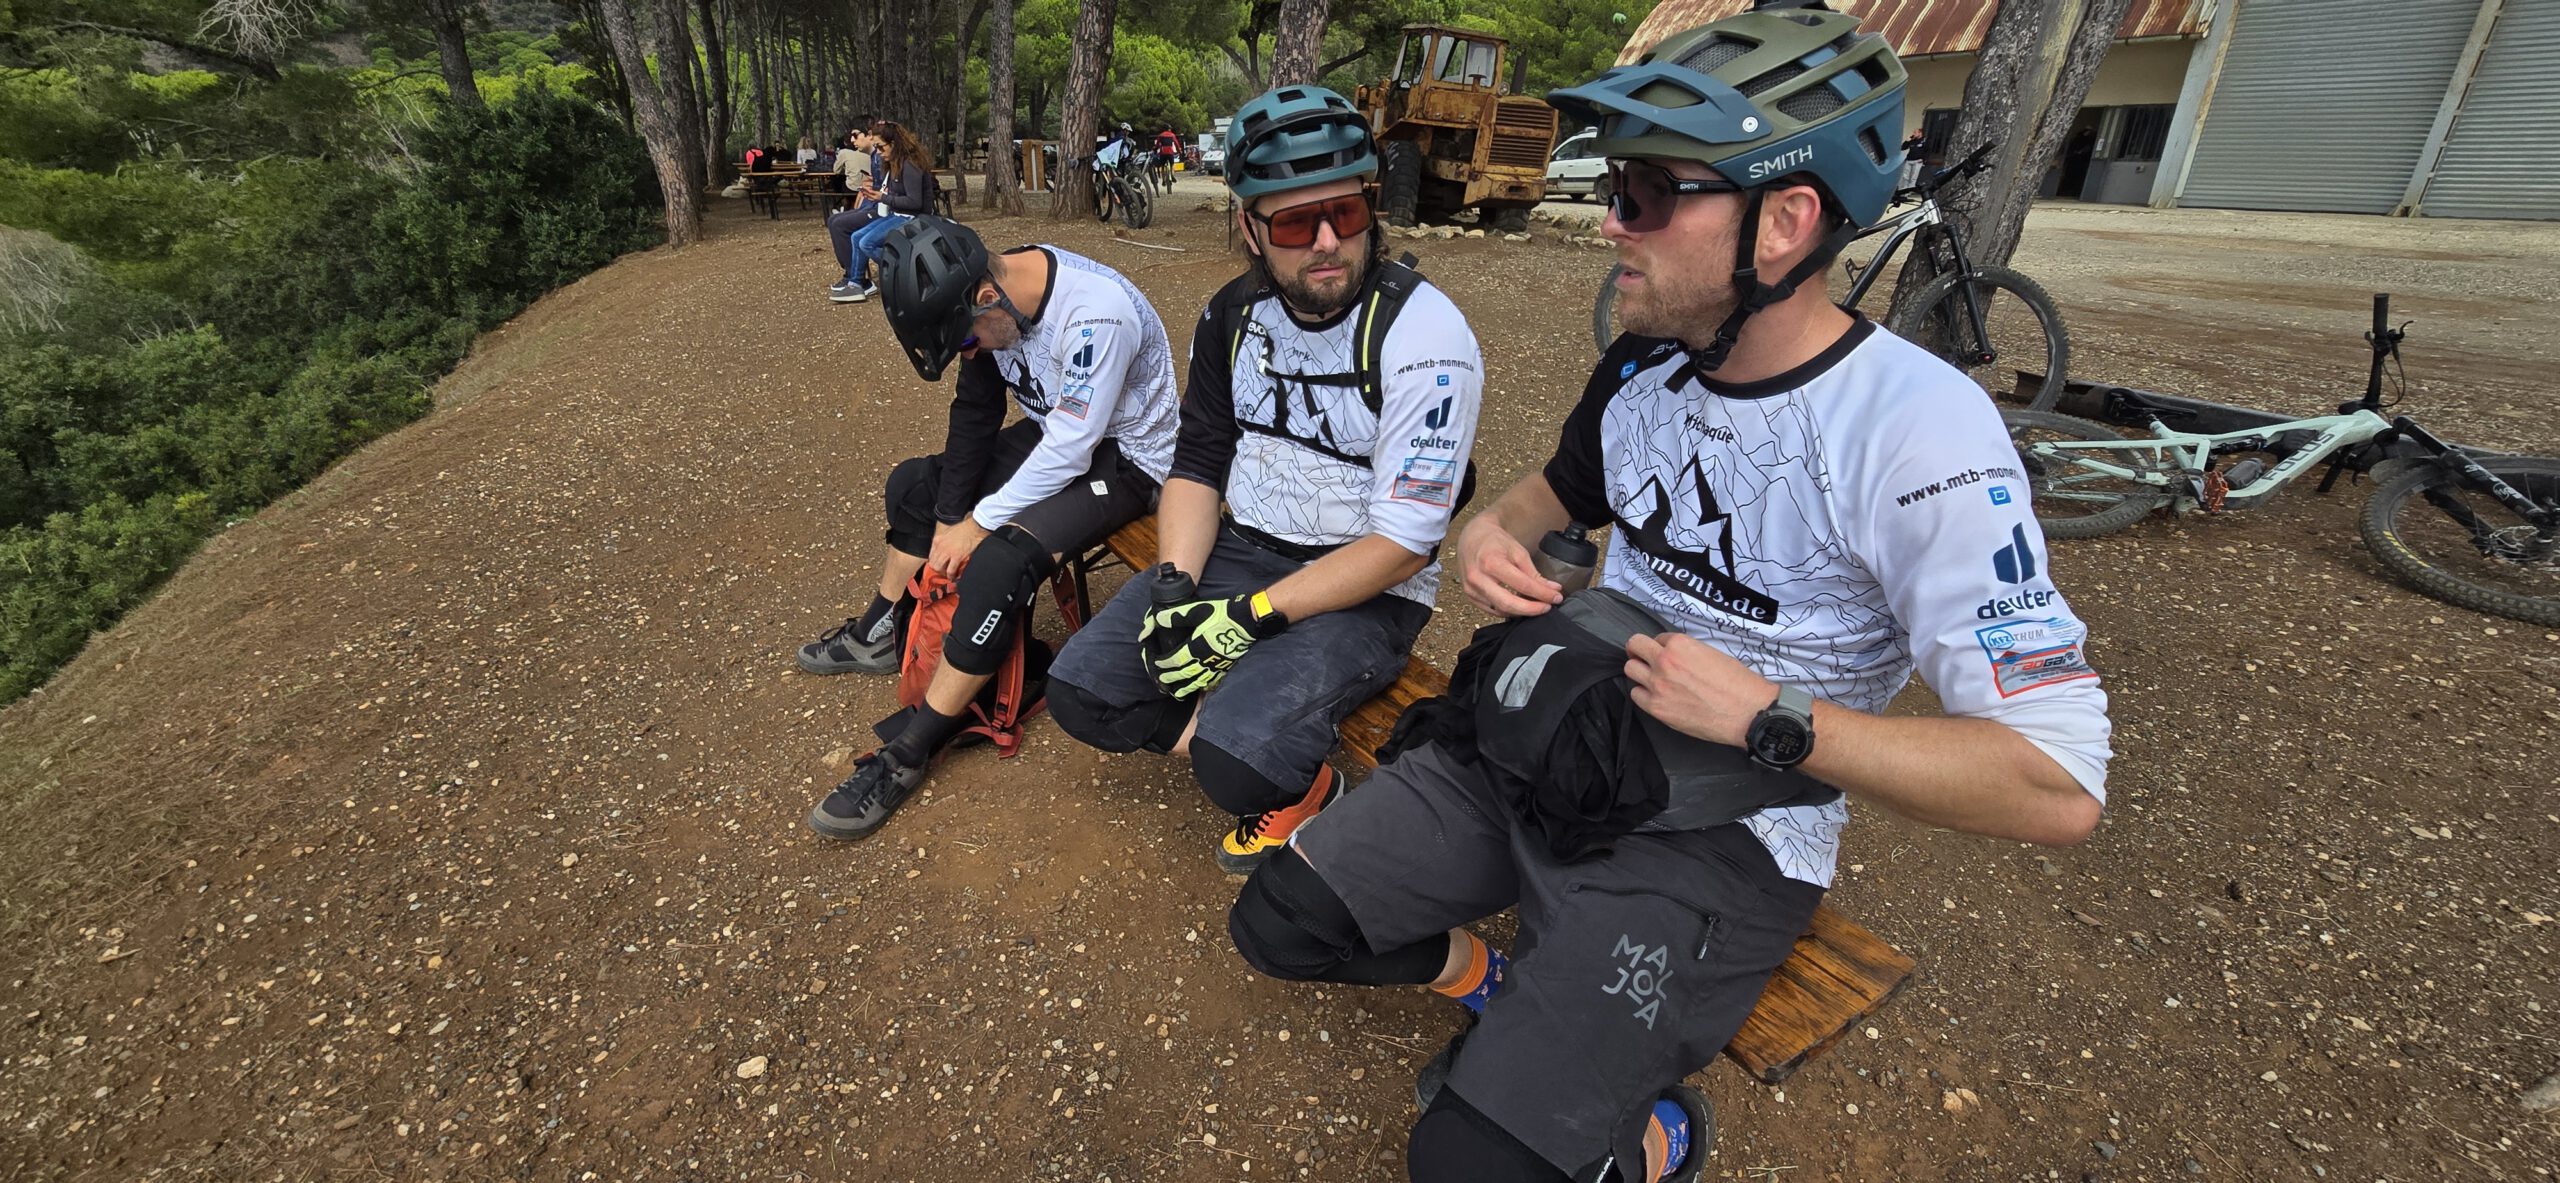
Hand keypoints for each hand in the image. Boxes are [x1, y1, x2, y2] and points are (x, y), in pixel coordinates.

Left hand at [927, 518, 989, 576]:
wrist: (974, 527)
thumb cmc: (964, 528)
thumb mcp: (948, 532)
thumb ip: (943, 542)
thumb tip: (943, 551)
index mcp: (937, 540)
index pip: (930, 556)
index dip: (934, 562)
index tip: (938, 565)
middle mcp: (940, 547)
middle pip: (933, 563)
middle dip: (937, 570)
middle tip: (942, 572)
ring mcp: (948, 552)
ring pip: (939, 568)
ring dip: (943, 573)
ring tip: (948, 575)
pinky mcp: (957, 557)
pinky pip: (950, 570)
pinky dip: (951, 575)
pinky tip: (954, 576)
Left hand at [1145, 593, 1283, 698]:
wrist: (1247, 621)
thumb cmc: (1222, 615)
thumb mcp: (1197, 611)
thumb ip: (1177, 616)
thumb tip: (1158, 618)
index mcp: (1195, 647)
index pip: (1174, 660)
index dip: (1163, 663)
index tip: (1156, 664)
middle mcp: (1204, 660)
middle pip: (1183, 674)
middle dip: (1170, 678)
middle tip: (1161, 681)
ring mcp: (1215, 666)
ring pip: (1196, 681)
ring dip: (1184, 688)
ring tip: (1176, 693)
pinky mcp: (1225, 667)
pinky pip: (1211, 681)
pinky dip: (1203, 686)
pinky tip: (1199, 688)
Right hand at [1455, 515, 1562, 617]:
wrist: (1472, 537)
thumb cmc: (1494, 542)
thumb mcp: (1518, 552)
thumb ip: (1533, 573)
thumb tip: (1552, 589)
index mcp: (1491, 562)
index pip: (1522, 585)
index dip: (1542, 594)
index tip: (1556, 597)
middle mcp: (1478, 578)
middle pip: (1508, 603)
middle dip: (1531, 609)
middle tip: (1547, 608)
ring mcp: (1471, 589)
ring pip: (1500, 610)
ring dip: (1521, 611)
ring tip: (1535, 606)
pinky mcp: (1469, 595)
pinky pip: (1491, 610)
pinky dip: (1508, 610)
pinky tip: (1520, 607)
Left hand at [1624, 632, 1776, 746]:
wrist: (1747, 713)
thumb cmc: (1738, 683)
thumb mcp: (1713, 653)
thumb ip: (1688, 651)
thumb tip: (1676, 655)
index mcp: (1680, 644)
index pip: (1658, 637)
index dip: (1664, 646)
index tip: (1669, 654)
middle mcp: (1664, 661)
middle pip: (1635, 646)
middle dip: (1640, 650)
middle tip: (1645, 658)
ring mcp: (1658, 685)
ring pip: (1631, 669)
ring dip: (1640, 672)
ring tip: (1653, 679)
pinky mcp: (1657, 708)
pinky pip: (1636, 695)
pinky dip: (1644, 694)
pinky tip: (1657, 696)